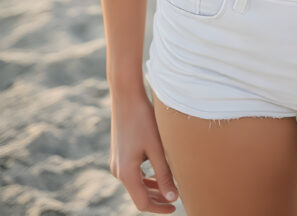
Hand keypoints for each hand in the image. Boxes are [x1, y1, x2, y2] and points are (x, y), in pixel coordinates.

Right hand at [109, 90, 178, 212]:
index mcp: (126, 173)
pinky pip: (132, 173)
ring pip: (136, 184)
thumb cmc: (143, 119)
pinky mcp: (118, 154)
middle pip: (138, 195)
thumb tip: (172, 198)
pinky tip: (157, 173)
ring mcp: (116, 162)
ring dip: (152, 188)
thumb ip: (164, 174)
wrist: (126, 96)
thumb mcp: (157, 148)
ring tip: (169, 189)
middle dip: (157, 199)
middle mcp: (117, 171)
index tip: (174, 208)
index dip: (159, 208)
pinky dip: (145, 177)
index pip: (142, 203)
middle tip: (175, 201)